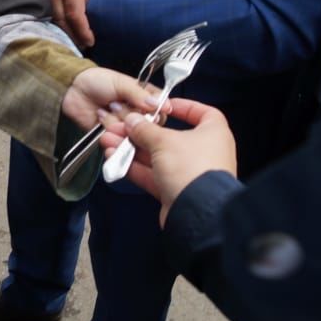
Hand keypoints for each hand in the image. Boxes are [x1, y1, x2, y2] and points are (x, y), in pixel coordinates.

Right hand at [27, 0, 125, 47]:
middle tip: (84, 45)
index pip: (76, 14)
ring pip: (49, 18)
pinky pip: (41, 11)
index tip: (91, 41)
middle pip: (61, 21)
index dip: (83, 31)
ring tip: (73, 40)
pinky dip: (50, 22)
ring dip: (61, 31)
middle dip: (72, 36)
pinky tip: (59, 27)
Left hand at [62, 67, 162, 130]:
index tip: (147, 110)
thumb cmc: (97, 81)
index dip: (155, 112)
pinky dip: (109, 131)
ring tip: (105, 110)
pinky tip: (100, 119)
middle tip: (115, 104)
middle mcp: (139, 114)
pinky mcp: (114, 136)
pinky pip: (118, 141)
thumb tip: (158, 103)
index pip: (161, 109)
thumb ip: (139, 94)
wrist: (72, 90)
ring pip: (132, 134)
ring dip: (116, 122)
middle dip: (130, 116)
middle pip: (147, 126)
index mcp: (145, 97)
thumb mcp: (120, 82)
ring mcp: (126, 127)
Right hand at [98, 98, 236, 225]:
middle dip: (141, 131)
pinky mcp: (175, 191)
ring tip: (108, 141)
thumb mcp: (164, 141)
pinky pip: (152, 175)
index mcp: (213, 133)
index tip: (162, 106)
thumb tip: (133, 120)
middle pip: (169, 136)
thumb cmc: (190, 167)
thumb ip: (145, 129)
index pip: (202, 113)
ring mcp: (188, 173)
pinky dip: (134, 167)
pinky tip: (113, 159)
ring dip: (132, 148)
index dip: (183, 106)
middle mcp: (203, 152)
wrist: (197, 213)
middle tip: (119, 126)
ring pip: (156, 156)